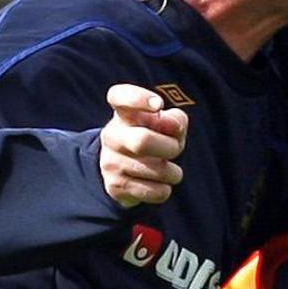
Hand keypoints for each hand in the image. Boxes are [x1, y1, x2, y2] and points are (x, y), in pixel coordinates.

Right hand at [100, 84, 189, 206]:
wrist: (123, 170)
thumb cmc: (152, 138)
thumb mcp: (165, 125)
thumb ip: (175, 119)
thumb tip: (173, 126)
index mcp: (123, 114)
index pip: (119, 96)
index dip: (138, 98)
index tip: (158, 105)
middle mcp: (112, 136)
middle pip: (142, 141)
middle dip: (170, 147)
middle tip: (176, 150)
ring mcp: (111, 163)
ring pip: (157, 171)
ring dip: (173, 172)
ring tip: (167, 169)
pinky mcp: (116, 187)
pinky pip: (156, 192)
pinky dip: (165, 189)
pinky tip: (158, 184)